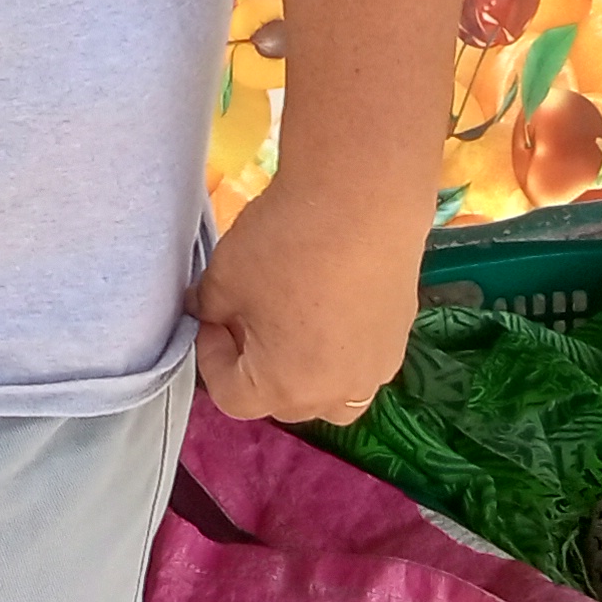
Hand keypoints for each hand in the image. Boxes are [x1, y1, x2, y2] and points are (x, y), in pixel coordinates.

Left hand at [187, 183, 421, 426]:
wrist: (363, 200)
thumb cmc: (284, 245)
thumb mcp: (224, 277)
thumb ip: (206, 306)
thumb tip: (202, 311)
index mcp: (287, 388)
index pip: (233, 398)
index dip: (211, 357)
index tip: (211, 317)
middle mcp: (337, 393)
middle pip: (283, 401)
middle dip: (257, 366)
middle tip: (244, 316)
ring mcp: (376, 369)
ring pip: (329, 392)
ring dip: (303, 370)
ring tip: (289, 319)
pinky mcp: (400, 339)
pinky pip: (359, 363)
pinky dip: (338, 348)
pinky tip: (328, 302)